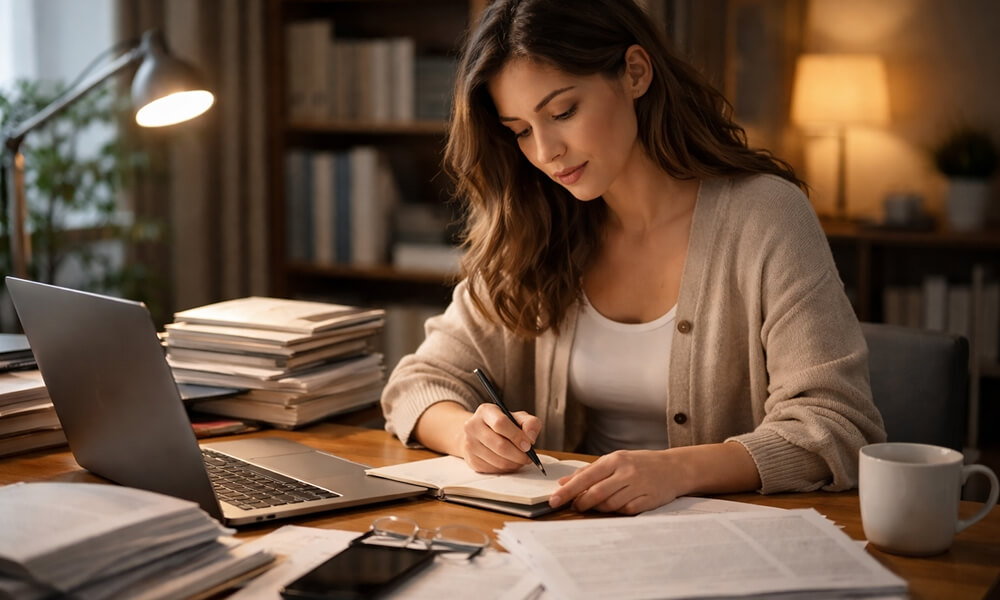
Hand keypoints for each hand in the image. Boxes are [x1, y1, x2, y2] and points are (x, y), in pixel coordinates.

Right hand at [460, 403, 541, 473]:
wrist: (480, 433)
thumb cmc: (502, 425)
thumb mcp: (518, 418)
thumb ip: (530, 423)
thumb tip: (530, 438)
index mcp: (485, 411)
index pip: (500, 423)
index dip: (517, 436)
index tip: (528, 445)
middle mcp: (473, 426)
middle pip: (500, 445)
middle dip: (519, 455)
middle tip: (528, 457)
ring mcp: (470, 444)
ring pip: (498, 461)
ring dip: (514, 464)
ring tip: (520, 460)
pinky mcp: (471, 460)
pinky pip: (493, 470)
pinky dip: (506, 469)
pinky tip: (510, 462)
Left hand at [549, 449, 687, 514]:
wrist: (674, 467)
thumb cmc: (640, 463)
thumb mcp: (615, 460)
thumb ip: (589, 471)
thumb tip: (563, 482)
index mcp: (615, 460)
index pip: (586, 477)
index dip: (568, 490)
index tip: (554, 500)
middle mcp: (626, 472)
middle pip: (596, 493)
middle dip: (581, 503)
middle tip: (575, 507)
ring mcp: (638, 486)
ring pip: (610, 505)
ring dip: (599, 508)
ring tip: (598, 505)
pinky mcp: (648, 500)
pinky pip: (626, 511)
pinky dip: (617, 511)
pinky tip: (618, 505)